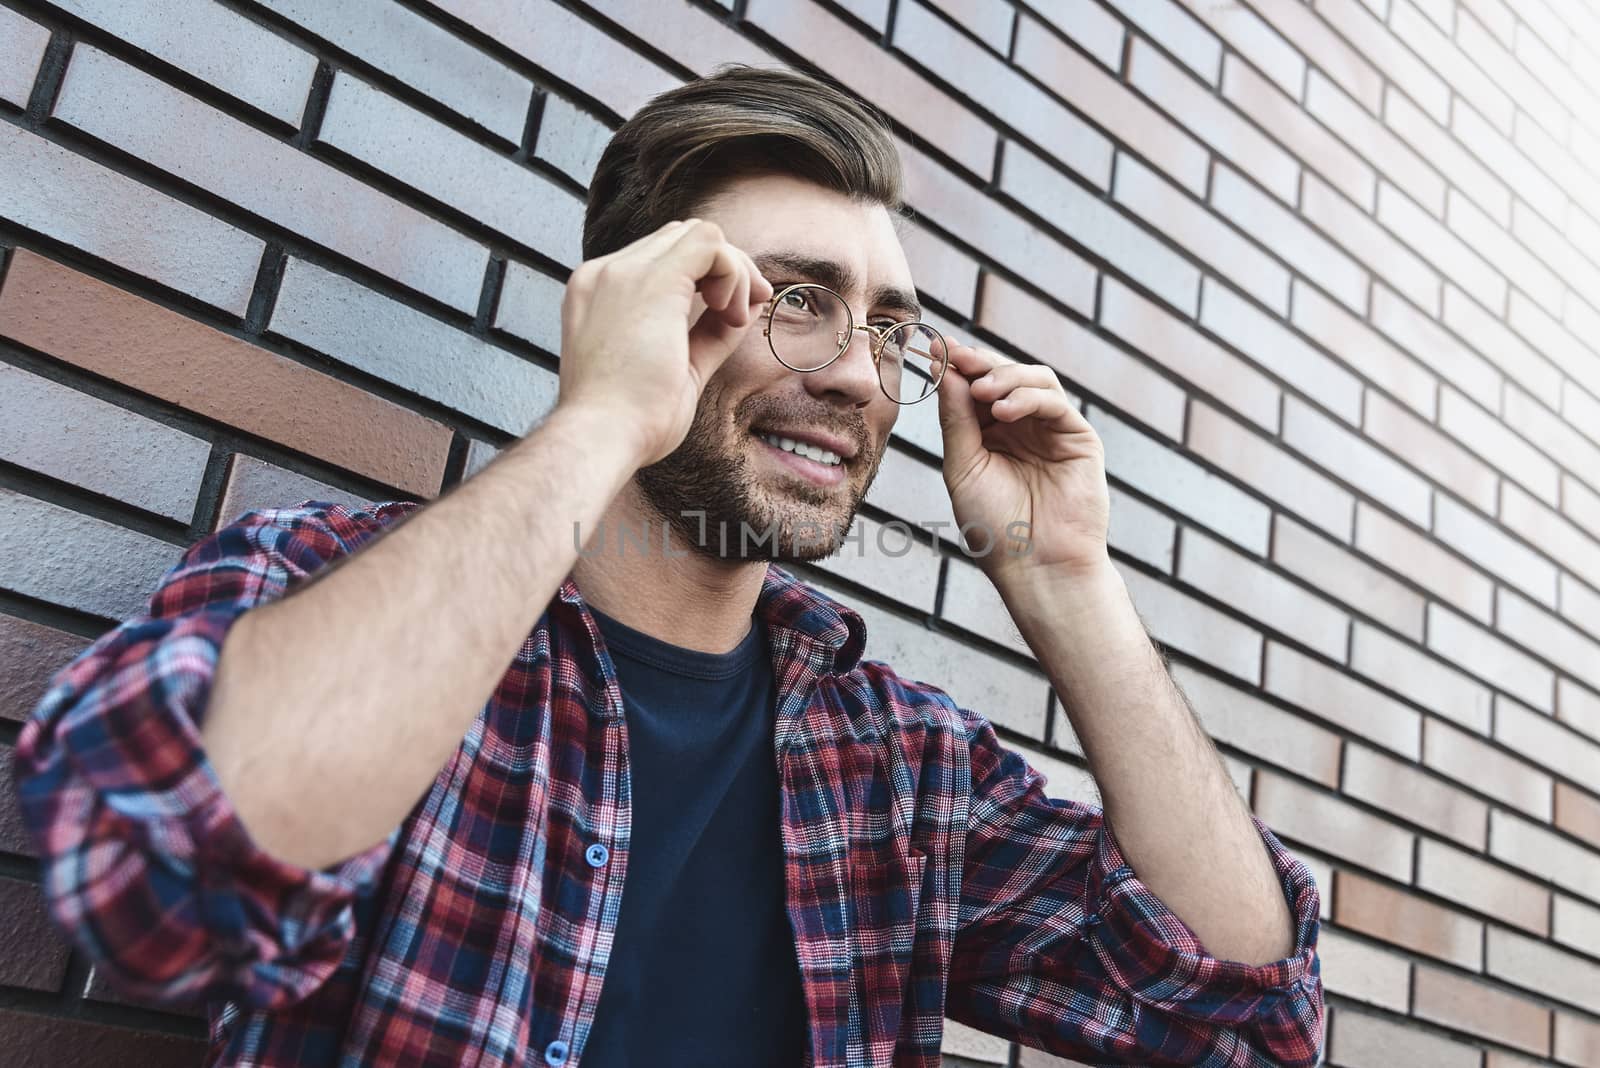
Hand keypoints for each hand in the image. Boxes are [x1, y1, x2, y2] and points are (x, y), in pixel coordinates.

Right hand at [555, 218, 773, 465]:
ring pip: (698, 233)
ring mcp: (621, 272)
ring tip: (732, 320)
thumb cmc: (631, 421)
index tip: (729, 318)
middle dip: (724, 270)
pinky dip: (733, 274)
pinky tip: (730, 314)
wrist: (602, 437)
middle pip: (680, 238)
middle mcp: (604, 275)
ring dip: (732, 272)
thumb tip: (741, 312)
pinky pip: (709, 244)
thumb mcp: (675, 369)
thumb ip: (704, 335)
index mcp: (599, 296)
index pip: (662, 259)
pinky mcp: (649, 279)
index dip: (706, 279)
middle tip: (738, 316)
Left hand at [936, 340, 1110, 588]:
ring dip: (1004, 376)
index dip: (956, 367)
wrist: (1036, 566)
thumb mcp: (963, 468)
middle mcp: (1020, 428)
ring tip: (980, 390)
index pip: (973, 389)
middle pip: (1003, 376)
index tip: (932, 348)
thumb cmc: (995, 528)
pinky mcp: (1079, 438)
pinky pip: (1055, 402)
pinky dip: (1028, 397)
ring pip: (1033, 379)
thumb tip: (946, 371)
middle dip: (977, 363)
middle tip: (955, 356)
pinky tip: (1004, 410)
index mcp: (989, 435)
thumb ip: (957, 420)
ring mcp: (1051, 430)